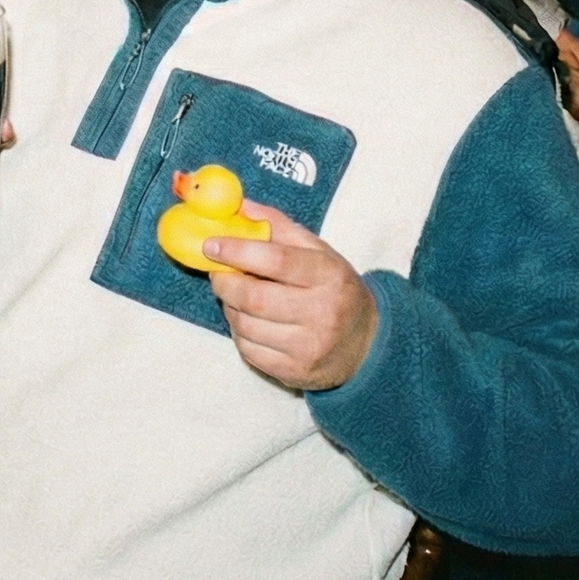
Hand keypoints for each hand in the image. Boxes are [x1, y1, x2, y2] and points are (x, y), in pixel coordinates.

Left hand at [206, 202, 377, 389]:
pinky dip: (238, 332)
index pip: (275, 260)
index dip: (237, 251)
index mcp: (327, 275)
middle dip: (225, 282)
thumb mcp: (318, 251)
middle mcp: (321, 313)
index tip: (211, 245)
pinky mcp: (295, 372)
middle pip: (255, 297)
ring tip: (234, 295)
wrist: (367, 343)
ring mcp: (308, 347)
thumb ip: (278, 225)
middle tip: (217, 272)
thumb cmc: (335, 287)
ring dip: (229, 307)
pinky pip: (249, 350)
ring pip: (246, 325)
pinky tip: (246, 320)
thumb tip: (240, 207)